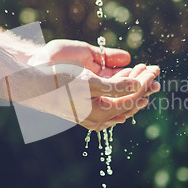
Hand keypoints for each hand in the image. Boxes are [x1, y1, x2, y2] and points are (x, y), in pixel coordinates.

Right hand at [40, 40, 160, 130]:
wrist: (32, 87)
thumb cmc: (59, 82)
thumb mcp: (90, 82)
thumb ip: (116, 86)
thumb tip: (139, 87)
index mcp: (101, 112)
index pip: (132, 96)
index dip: (145, 82)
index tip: (155, 68)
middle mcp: (98, 119)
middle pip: (129, 103)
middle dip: (143, 86)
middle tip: (154, 72)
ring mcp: (91, 118)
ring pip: (120, 105)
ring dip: (132, 90)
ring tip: (143, 78)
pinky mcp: (84, 113)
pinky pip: (110, 108)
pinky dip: (120, 96)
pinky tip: (124, 93)